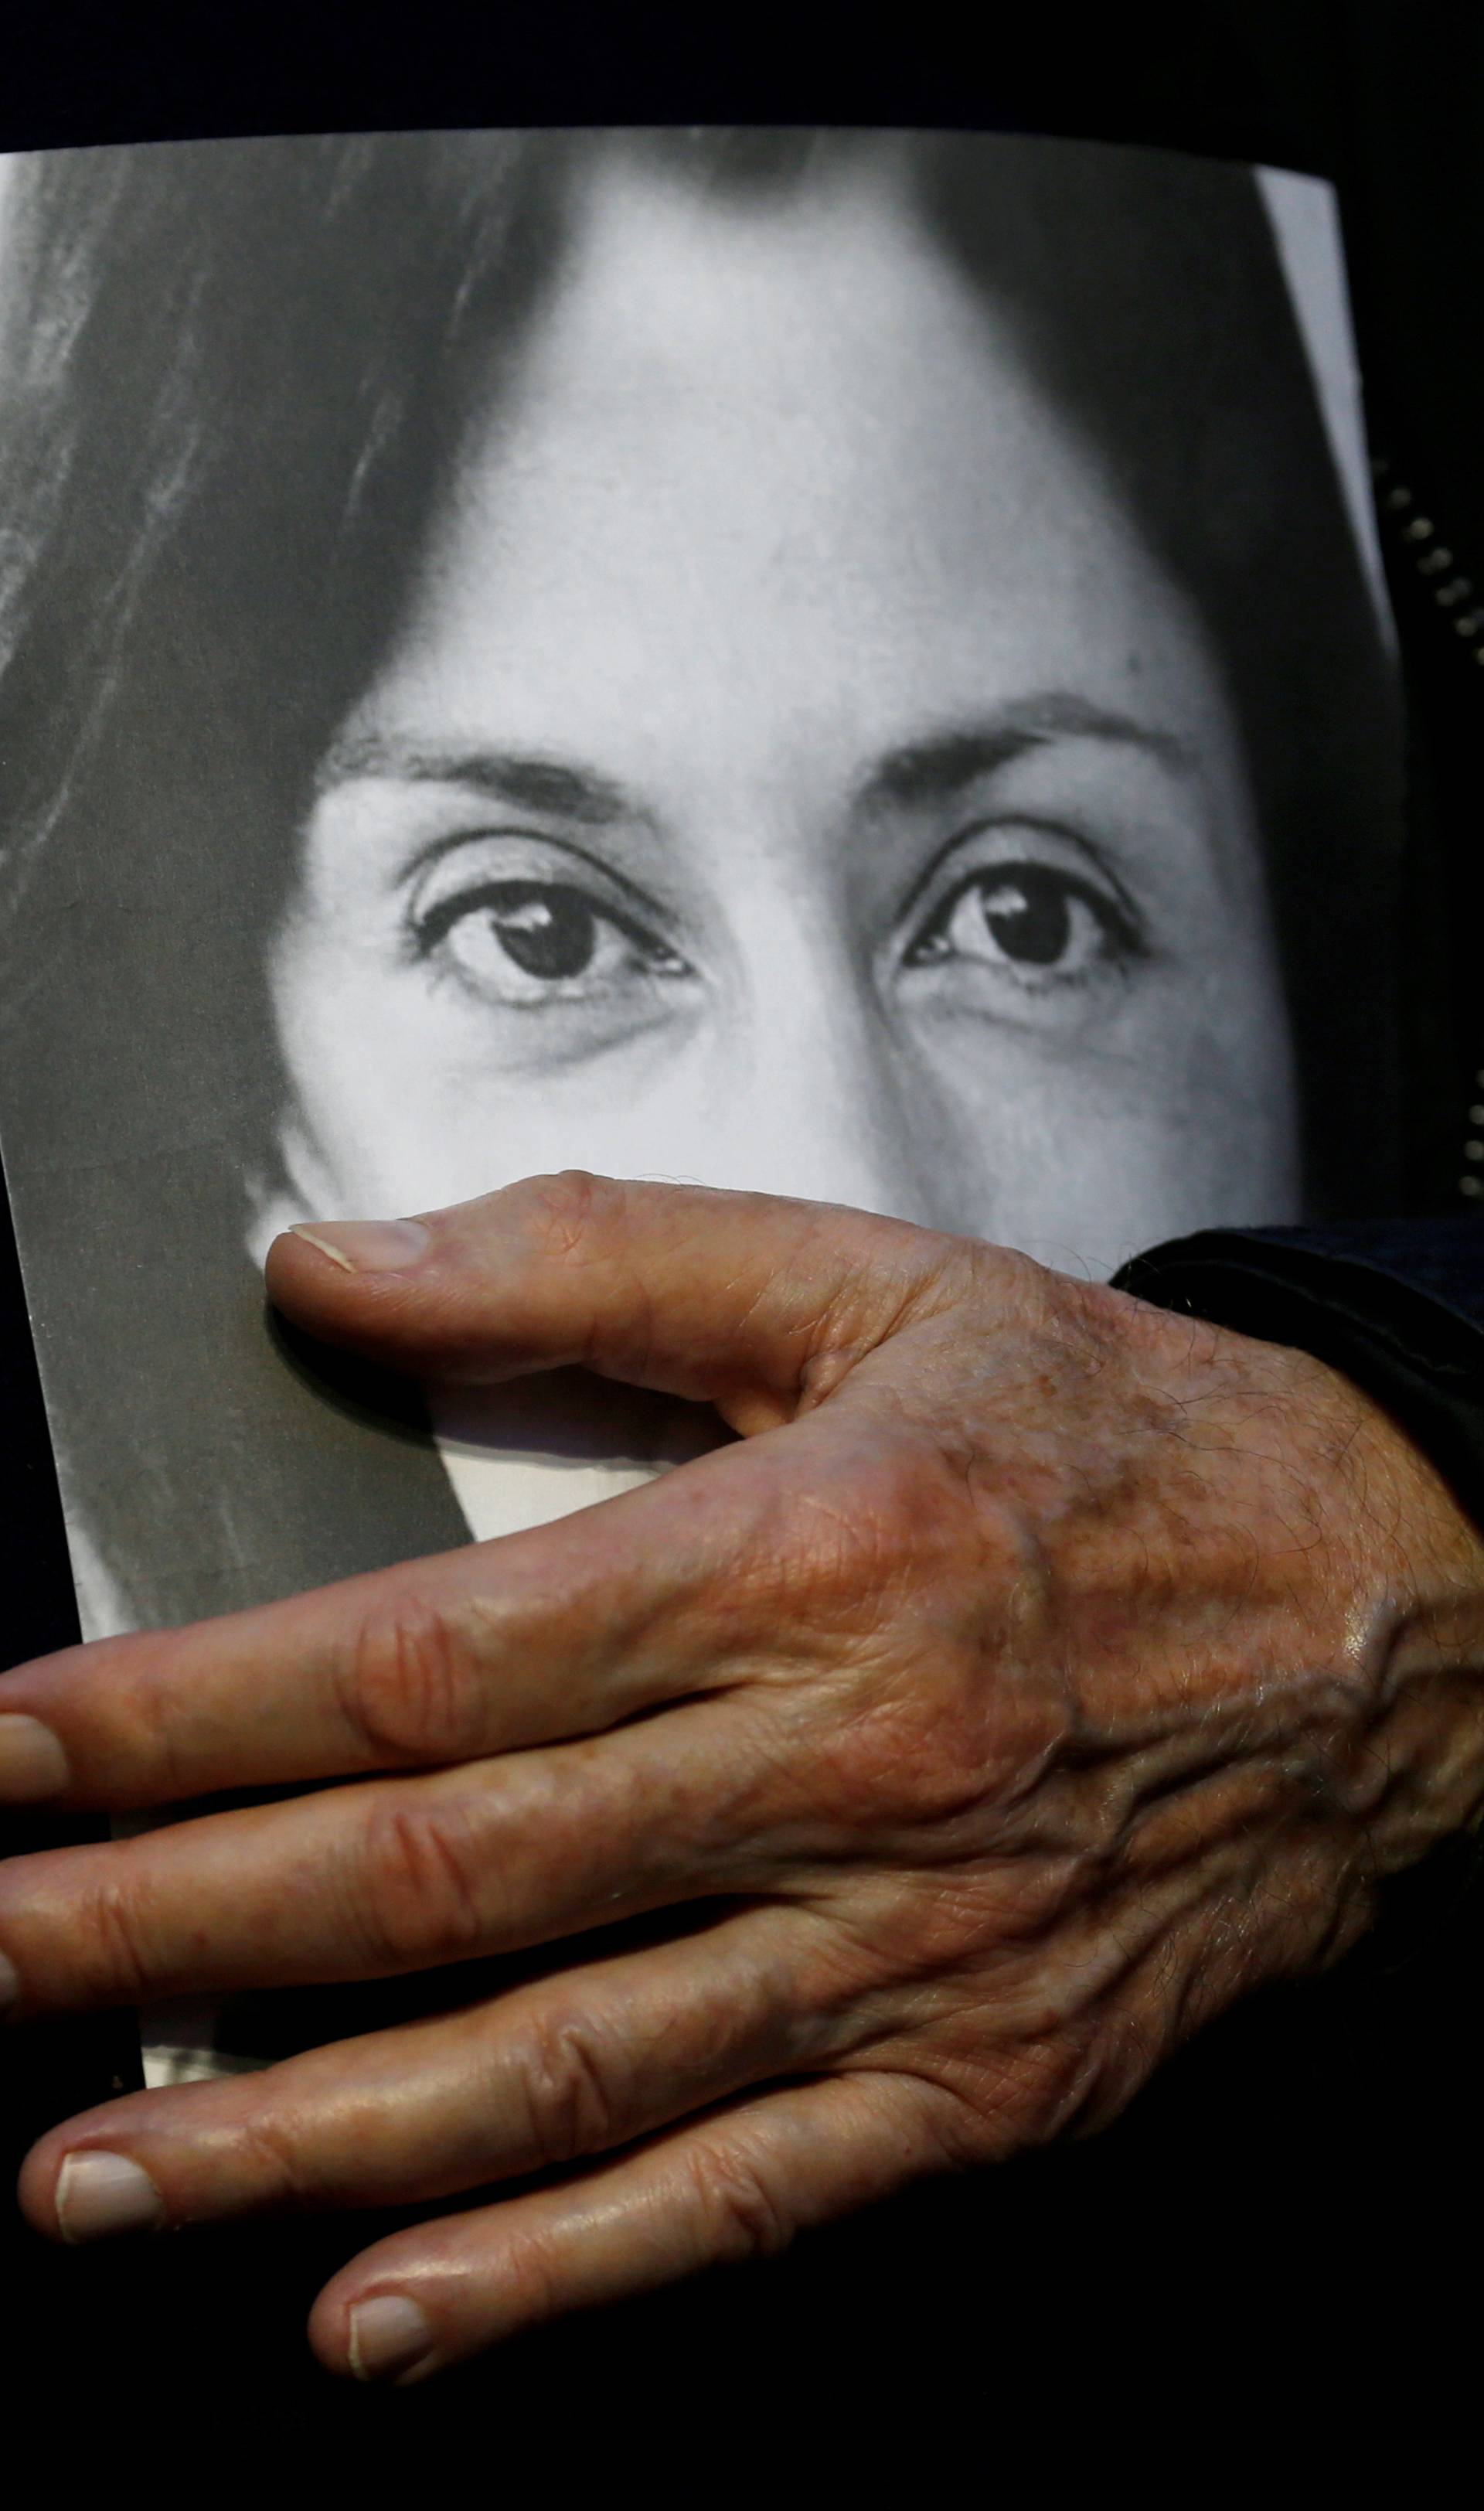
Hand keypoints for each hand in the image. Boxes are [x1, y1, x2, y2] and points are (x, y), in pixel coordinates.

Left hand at [3, 1176, 1482, 2384]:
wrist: (1402, 1598)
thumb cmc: (1121, 1436)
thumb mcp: (876, 1284)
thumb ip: (594, 1257)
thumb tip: (335, 1267)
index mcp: (806, 1555)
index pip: (427, 1659)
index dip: (188, 1715)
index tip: (13, 1754)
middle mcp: (848, 1766)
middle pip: (442, 1876)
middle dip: (167, 1926)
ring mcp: (915, 1951)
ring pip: (555, 2069)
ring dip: (297, 2136)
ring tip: (92, 2171)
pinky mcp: (984, 2078)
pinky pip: (739, 2199)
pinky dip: (550, 2272)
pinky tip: (376, 2314)